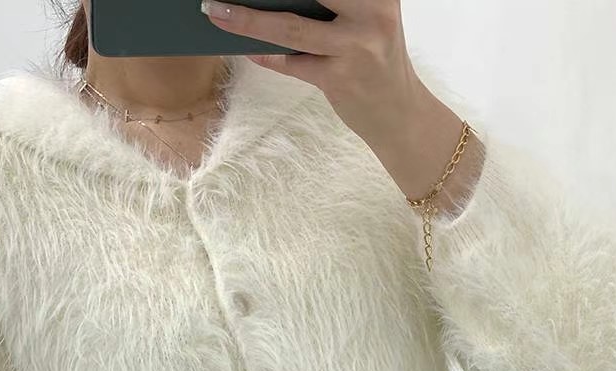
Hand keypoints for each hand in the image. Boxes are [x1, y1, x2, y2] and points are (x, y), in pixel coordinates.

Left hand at [199, 0, 429, 142]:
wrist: (400, 114)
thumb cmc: (374, 62)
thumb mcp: (363, 22)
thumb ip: (328, 6)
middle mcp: (370, 12)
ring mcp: (355, 47)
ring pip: (290, 28)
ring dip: (247, 19)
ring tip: (215, 10)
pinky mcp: (340, 79)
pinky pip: (291, 63)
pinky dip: (265, 54)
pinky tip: (243, 44)